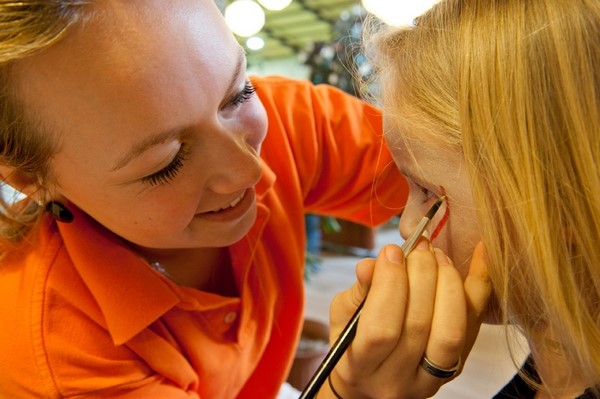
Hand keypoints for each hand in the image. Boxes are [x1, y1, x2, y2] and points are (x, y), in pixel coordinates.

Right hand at [325, 239, 490, 398]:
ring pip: (451, 332)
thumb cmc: (352, 342)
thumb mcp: (342, 317)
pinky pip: (475, 324)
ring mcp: (431, 379)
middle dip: (421, 275)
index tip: (391, 251)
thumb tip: (370, 265)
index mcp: (360, 368)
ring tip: (438, 255)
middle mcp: (397, 381)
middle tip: (418, 245)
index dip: (389, 286)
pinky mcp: (456, 367)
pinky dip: (480, 285)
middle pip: (418, 326)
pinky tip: (479, 253)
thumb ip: (358, 292)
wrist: (372, 382)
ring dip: (448, 284)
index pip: (381, 331)